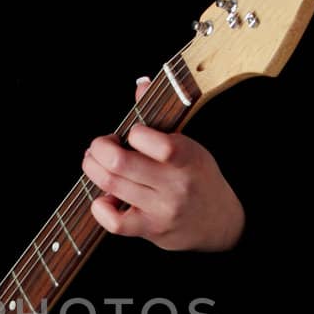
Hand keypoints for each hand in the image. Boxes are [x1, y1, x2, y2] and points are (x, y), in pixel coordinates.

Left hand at [82, 77, 245, 251]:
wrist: (220, 223)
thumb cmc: (198, 178)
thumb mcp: (190, 145)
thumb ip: (161, 117)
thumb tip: (141, 84)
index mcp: (188, 156)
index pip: (153, 141)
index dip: (132, 132)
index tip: (129, 133)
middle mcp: (176, 183)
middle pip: (119, 162)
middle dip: (98, 148)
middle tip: (100, 146)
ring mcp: (163, 209)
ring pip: (111, 185)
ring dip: (93, 170)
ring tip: (95, 164)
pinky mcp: (151, 230)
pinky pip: (115, 222)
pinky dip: (100, 207)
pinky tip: (104, 198)